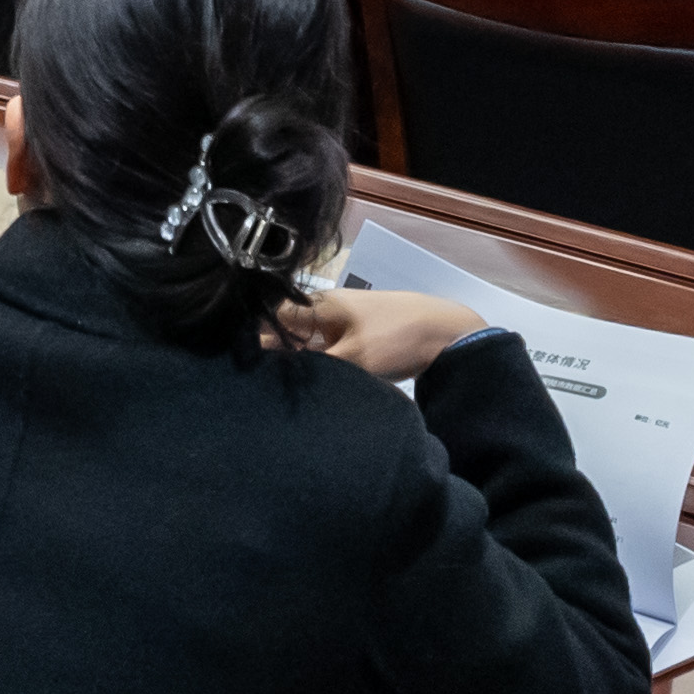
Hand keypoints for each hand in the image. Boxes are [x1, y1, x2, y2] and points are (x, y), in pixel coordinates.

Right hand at [271, 285, 489, 380]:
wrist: (447, 334)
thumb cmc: (394, 341)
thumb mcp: (350, 359)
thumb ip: (312, 367)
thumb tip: (274, 378)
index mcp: (318, 305)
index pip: (271, 318)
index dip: (254, 341)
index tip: (245, 369)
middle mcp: (327, 308)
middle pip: (287, 328)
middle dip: (275, 353)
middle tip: (262, 384)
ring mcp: (345, 320)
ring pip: (308, 339)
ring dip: (299, 360)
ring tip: (286, 387)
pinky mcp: (361, 334)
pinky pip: (328, 346)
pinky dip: (320, 362)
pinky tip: (319, 382)